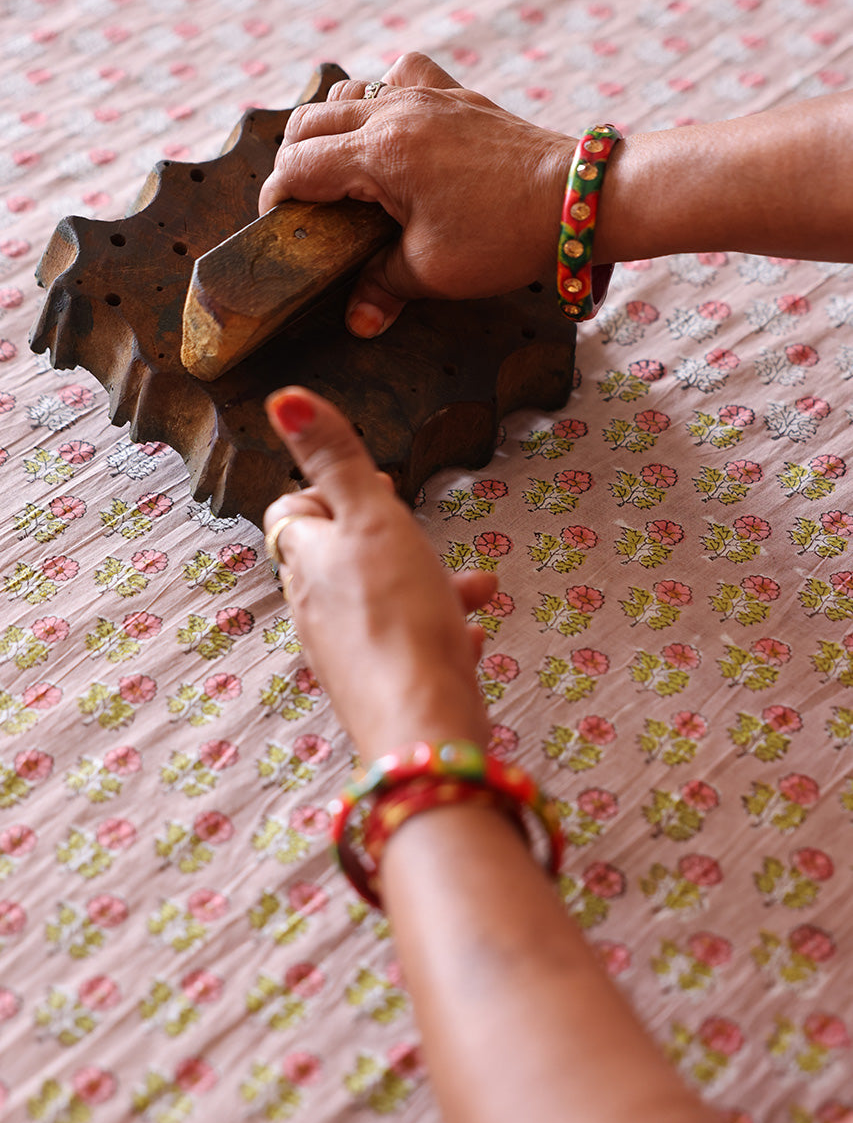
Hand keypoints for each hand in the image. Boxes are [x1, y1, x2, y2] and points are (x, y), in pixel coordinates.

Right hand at [259, 52, 574, 337]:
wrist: (576, 200)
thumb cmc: (506, 236)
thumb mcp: (434, 272)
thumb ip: (383, 288)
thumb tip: (357, 319)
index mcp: (380, 153)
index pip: (298, 166)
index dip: (275, 198)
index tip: (276, 227)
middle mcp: (396, 111)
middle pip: (311, 121)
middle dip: (294, 162)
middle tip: (302, 205)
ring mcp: (428, 95)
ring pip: (350, 90)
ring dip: (331, 126)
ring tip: (337, 170)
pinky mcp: (457, 96)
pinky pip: (402, 74)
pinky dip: (383, 93)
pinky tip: (391, 125)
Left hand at [262, 386, 494, 764]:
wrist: (421, 724)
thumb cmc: (399, 615)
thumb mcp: (373, 518)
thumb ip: (335, 458)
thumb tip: (284, 398)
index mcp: (309, 563)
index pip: (291, 515)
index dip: (324, 493)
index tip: (372, 486)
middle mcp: (316, 610)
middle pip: (340, 560)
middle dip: (388, 539)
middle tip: (418, 531)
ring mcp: (346, 654)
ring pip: (382, 603)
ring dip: (428, 587)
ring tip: (478, 588)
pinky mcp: (379, 689)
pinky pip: (407, 649)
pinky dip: (437, 635)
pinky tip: (471, 638)